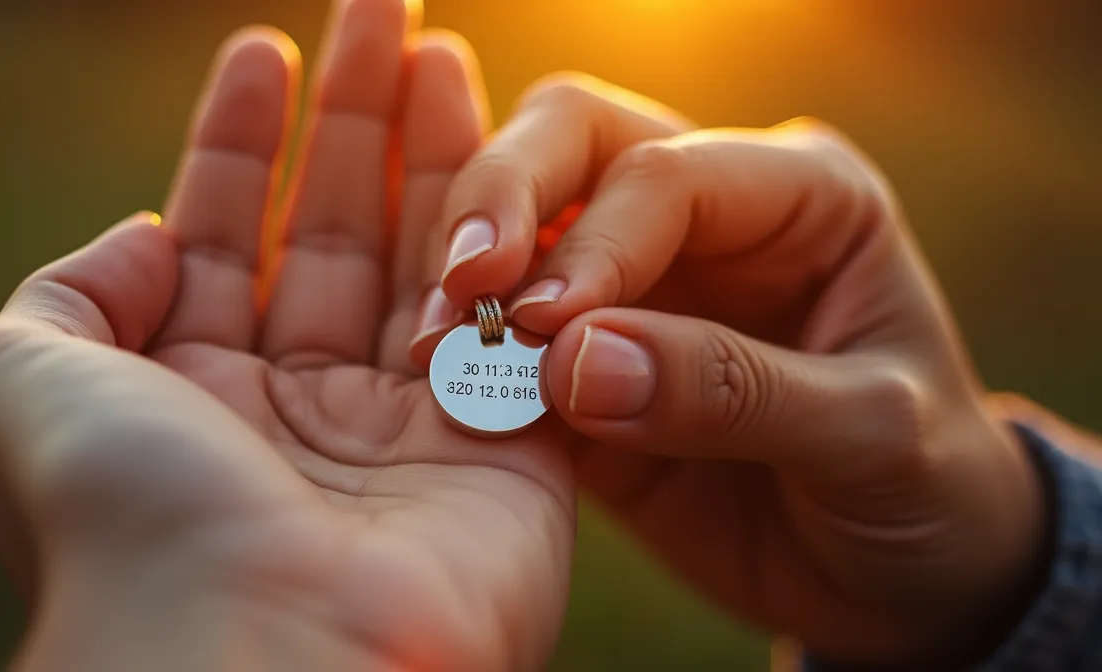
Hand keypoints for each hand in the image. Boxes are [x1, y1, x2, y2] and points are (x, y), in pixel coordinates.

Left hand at [0, 3, 574, 669]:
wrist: (260, 661)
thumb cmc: (126, 525)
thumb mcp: (17, 384)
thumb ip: (66, 293)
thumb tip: (149, 233)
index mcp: (186, 398)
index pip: (219, 238)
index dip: (239, 141)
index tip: (261, 48)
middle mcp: (294, 413)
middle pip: (331, 233)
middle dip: (354, 120)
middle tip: (381, 11)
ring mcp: (403, 436)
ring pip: (426, 266)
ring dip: (436, 156)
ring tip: (438, 50)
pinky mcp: (503, 460)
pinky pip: (516, 334)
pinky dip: (515, 251)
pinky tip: (513, 158)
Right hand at [423, 74, 1046, 667]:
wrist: (901, 579)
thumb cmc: (924, 485)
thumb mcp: (871, 435)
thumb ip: (731, 389)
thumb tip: (576, 361)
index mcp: (801, 195)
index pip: (669, 176)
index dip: (596, 241)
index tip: (541, 323)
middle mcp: (709, 216)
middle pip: (575, 143)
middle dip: (504, 199)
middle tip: (460, 285)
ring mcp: (637, 284)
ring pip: (521, 220)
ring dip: (467, 272)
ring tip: (435, 346)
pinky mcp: (585, 363)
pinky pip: (506, 334)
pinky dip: (470, 352)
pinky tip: (441, 383)